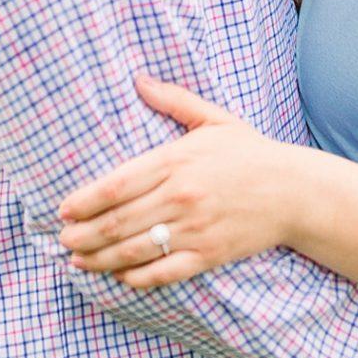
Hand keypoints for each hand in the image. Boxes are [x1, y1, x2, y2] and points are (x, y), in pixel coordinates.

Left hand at [58, 77, 309, 285]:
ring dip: (101, 258)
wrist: (295, 191)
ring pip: (136, 249)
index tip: (63, 210)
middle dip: (84, 234)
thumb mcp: (213, 119)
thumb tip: (139, 80)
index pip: (118, 185)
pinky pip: (166, 271)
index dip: (84, 200)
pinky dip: (138, 277)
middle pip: (119, 221)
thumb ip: (173, 100)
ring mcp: (195, 229)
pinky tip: (119, 276)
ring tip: (78, 260)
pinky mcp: (210, 255)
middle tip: (62, 240)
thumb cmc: (251, 153)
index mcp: (177, 161)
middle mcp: (181, 196)